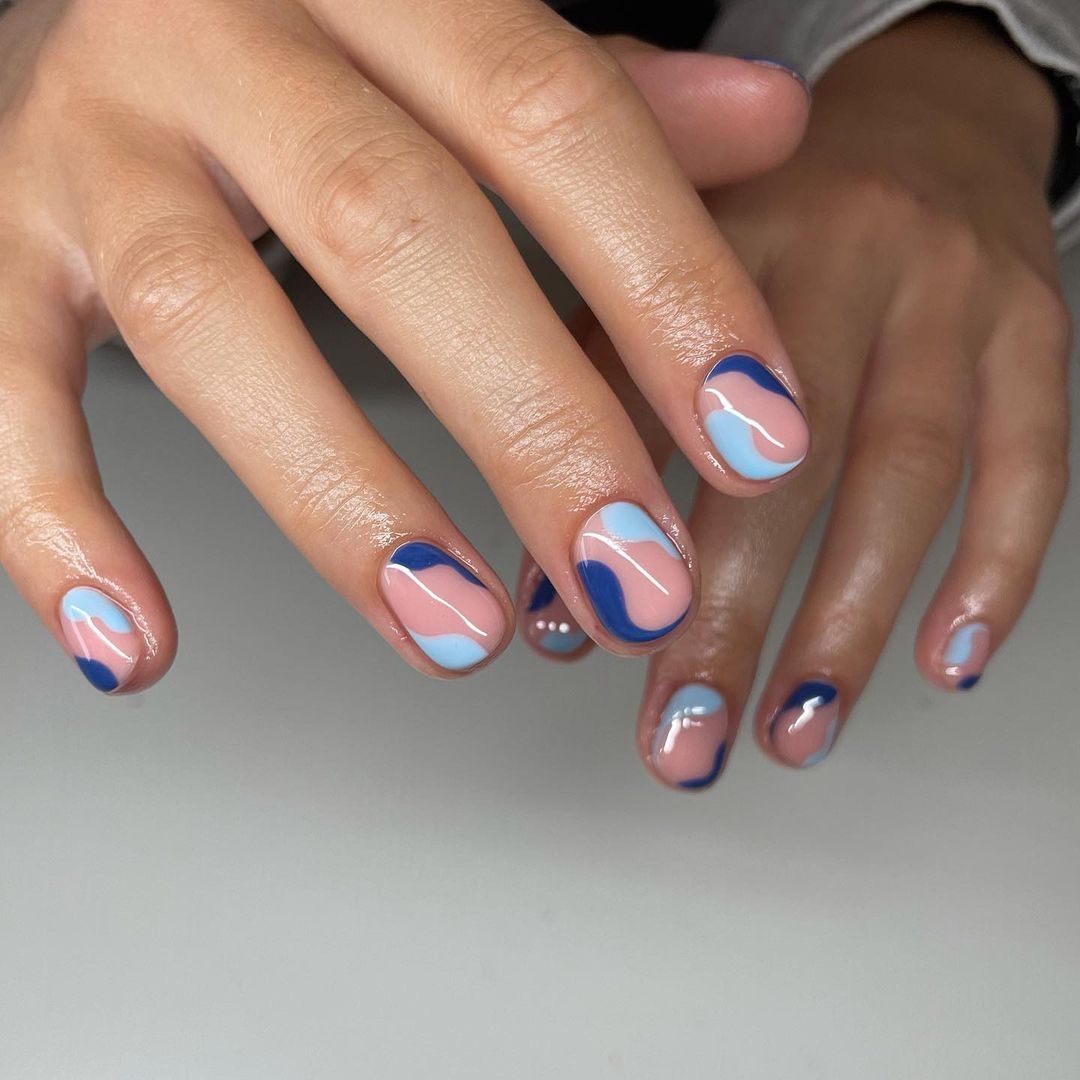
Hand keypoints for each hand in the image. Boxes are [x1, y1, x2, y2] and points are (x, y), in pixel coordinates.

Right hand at [0, 0, 809, 690]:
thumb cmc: (318, 48)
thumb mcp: (463, 46)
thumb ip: (604, 101)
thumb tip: (766, 124)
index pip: (552, 117)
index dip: (667, 282)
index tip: (757, 440)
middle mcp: (222, 41)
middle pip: (393, 228)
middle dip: (532, 425)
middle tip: (632, 579)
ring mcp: (91, 143)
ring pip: (206, 318)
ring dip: (340, 498)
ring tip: (458, 637)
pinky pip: (4, 381)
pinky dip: (50, 520)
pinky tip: (138, 643)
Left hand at [519, 11, 1070, 786]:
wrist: (923, 121)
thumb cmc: (773, 220)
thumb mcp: (661, 261)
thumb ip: (602, 394)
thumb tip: (558, 591)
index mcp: (717, 226)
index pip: (647, 385)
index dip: (606, 517)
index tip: (575, 633)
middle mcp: (841, 246)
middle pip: (779, 454)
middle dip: (727, 615)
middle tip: (682, 731)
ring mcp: (949, 292)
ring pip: (904, 475)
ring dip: (845, 624)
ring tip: (790, 730)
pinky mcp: (1035, 330)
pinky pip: (1033, 459)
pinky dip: (993, 571)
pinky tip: (943, 662)